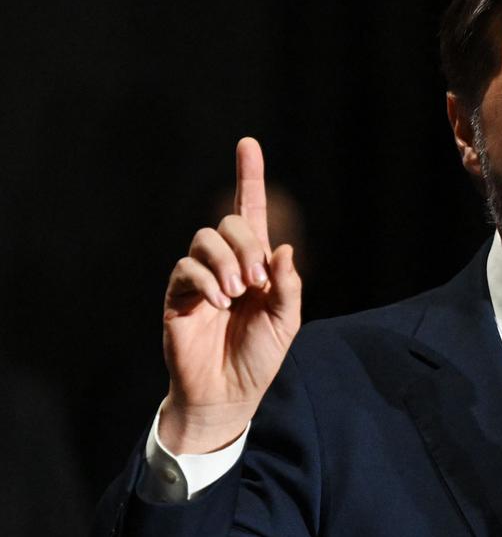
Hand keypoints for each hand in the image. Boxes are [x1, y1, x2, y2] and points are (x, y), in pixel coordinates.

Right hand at [160, 137, 301, 453]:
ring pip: (204, 239)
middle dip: (247, 245)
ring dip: (226, 262)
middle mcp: (227, 264)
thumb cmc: (259, 357)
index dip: (250, 177)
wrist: (228, 393)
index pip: (252, 212)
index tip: (249, 144)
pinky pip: (185, 267)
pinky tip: (218, 303)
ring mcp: (200, 278)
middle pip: (228, 222)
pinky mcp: (178, 295)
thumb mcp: (286, 322)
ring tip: (237, 295)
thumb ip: (288, 286)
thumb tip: (284, 249)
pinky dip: (205, 280)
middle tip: (257, 283)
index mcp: (257, 265)